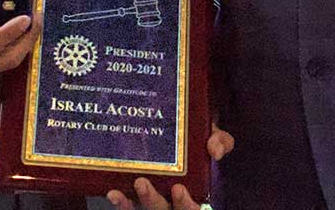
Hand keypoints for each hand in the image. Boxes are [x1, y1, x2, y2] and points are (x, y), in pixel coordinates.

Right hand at [0, 0, 38, 92]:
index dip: (10, 31)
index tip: (26, 18)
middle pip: (10, 57)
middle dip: (28, 38)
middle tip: (38, 17)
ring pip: (13, 61)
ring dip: (27, 42)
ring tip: (36, 22)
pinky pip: (10, 60)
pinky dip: (20, 45)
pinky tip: (26, 32)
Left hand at [106, 125, 233, 209]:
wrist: (185, 132)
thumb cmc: (201, 142)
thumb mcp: (214, 140)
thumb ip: (221, 142)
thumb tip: (214, 149)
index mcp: (195, 194)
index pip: (192, 209)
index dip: (185, 205)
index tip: (178, 189)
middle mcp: (174, 203)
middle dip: (152, 200)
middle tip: (141, 183)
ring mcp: (156, 202)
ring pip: (147, 209)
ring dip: (135, 200)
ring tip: (129, 182)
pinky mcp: (140, 197)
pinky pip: (131, 206)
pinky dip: (123, 202)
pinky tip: (113, 192)